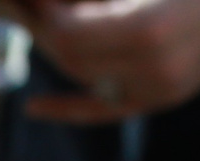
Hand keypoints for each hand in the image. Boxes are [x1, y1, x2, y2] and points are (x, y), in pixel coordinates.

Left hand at [26, 0, 199, 122]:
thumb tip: (59, 1)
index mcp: (150, 28)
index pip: (70, 32)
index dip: (50, 11)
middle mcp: (153, 68)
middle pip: (71, 58)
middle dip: (47, 29)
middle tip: (38, 5)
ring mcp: (160, 89)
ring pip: (84, 79)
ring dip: (60, 52)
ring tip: (47, 24)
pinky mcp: (163, 98)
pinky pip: (105, 110)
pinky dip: (69, 108)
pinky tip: (35, 107)